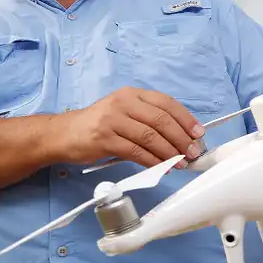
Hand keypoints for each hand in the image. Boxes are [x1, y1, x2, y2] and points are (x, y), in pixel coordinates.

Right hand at [66, 87, 205, 167]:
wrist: (65, 133)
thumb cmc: (99, 125)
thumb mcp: (123, 112)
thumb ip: (147, 119)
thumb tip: (180, 137)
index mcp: (132, 94)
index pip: (165, 103)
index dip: (185, 118)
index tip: (198, 133)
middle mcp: (123, 103)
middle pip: (160, 120)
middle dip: (181, 138)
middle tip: (192, 152)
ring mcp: (113, 120)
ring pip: (150, 137)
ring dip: (169, 152)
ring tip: (180, 163)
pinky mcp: (105, 139)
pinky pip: (136, 151)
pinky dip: (153, 161)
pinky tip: (162, 168)